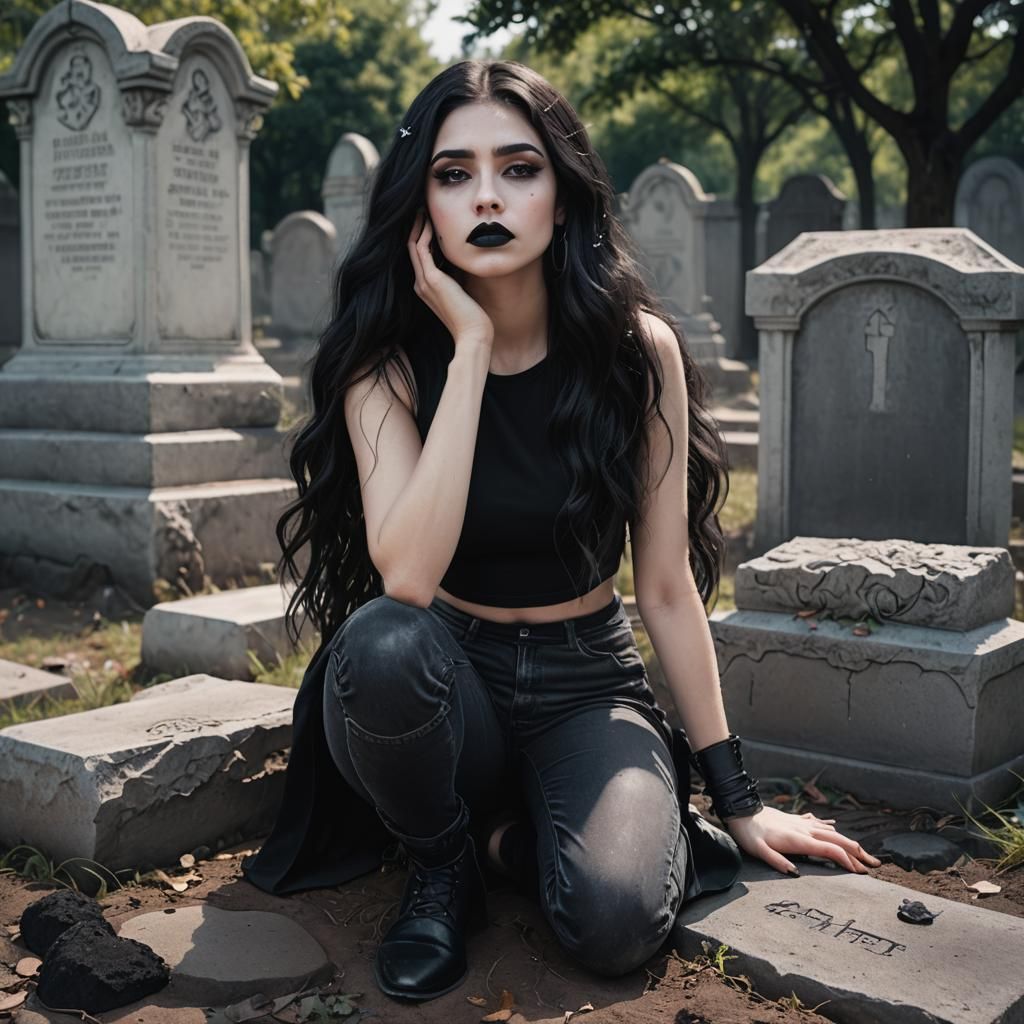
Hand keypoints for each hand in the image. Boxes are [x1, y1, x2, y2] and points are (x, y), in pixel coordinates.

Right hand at [407, 211, 493, 345]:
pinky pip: (422, 250)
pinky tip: (429, 222)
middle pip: (412, 249)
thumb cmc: (472, 318)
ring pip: (413, 246)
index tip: (428, 221)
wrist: (472, 335)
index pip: (419, 257)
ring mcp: (424, 282)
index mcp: (426, 288)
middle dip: (416, 228)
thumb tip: (464, 262)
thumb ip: (457, 278)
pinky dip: (424, 234)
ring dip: (418, 227)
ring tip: (422, 210)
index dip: (421, 237)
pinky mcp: (431, 280)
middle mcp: (421, 284)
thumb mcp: (462, 293)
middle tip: (421, 209)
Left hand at [722, 806, 881, 875]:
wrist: (742, 811)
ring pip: (832, 832)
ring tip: (861, 853)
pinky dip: (831, 830)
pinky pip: (819, 824)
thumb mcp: (759, 851)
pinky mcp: (797, 820)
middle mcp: (805, 830)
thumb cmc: (749, 834)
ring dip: (849, 843)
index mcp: (799, 840)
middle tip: (874, 866)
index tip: (860, 873)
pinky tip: (834, 829)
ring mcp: (802, 824)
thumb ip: (777, 862)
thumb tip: (795, 874)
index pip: (831, 850)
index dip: (847, 861)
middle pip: (838, 841)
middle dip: (858, 853)